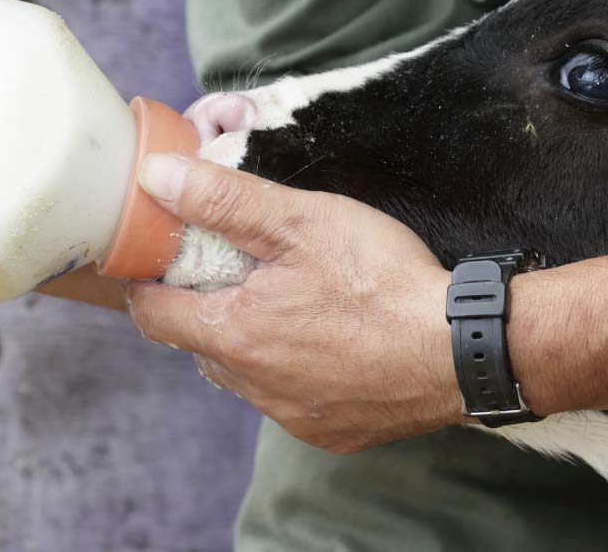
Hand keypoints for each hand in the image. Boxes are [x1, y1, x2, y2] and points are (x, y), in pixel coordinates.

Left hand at [126, 155, 460, 452]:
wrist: (459, 349)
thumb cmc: (378, 278)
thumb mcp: (300, 220)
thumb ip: (224, 199)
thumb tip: (157, 176)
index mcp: (234, 334)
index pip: (152, 313)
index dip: (148, 278)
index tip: (162, 250)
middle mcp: (253, 385)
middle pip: (199, 342)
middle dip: (205, 302)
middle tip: (236, 261)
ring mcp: (292, 414)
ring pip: (245, 372)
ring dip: (250, 335)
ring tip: (288, 294)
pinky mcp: (331, 430)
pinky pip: (290, 396)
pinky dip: (294, 365)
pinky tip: (329, 334)